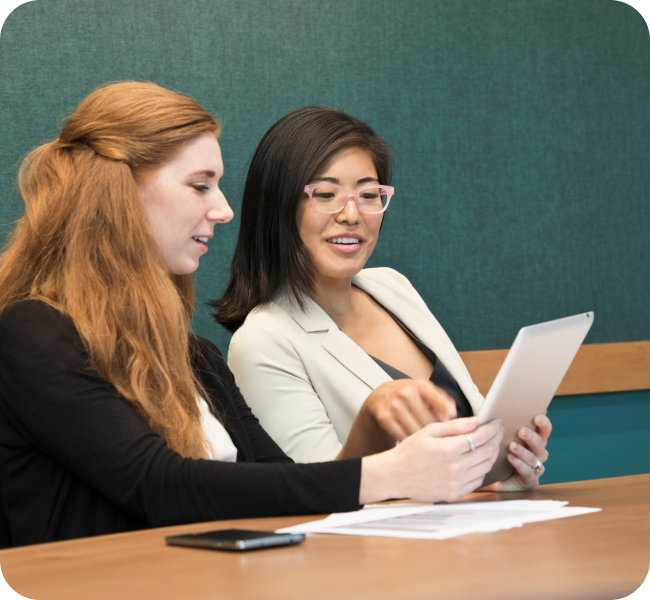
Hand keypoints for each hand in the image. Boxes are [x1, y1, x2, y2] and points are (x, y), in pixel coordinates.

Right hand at [359, 417, 503, 503]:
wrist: (395, 475)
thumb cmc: (409, 452)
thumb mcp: (428, 431)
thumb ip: (454, 425)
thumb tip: (476, 421)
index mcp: (447, 449)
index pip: (480, 437)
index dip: (492, 428)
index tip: (496, 423)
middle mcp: (454, 468)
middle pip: (487, 452)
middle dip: (495, 439)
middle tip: (497, 431)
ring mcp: (455, 483)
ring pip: (486, 467)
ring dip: (492, 453)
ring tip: (490, 444)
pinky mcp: (455, 494)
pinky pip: (478, 481)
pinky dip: (483, 468)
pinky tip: (479, 460)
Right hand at [362, 379, 456, 440]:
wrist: (380, 396)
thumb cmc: (408, 395)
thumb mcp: (425, 392)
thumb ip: (441, 402)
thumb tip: (453, 416)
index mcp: (419, 385)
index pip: (438, 401)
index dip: (447, 414)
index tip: (451, 422)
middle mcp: (405, 394)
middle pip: (429, 421)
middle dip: (436, 431)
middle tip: (440, 438)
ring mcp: (394, 406)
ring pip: (416, 431)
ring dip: (424, 439)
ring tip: (429, 442)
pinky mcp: (385, 418)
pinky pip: (403, 436)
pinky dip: (410, 441)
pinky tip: (414, 442)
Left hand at [484, 413, 551, 491]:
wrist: (492, 477)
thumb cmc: (498, 452)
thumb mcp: (501, 438)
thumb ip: (505, 426)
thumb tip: (500, 411)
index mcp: (535, 440)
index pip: (544, 430)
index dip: (543, 423)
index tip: (538, 416)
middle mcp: (538, 454)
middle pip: (540, 444)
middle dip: (532, 437)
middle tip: (521, 431)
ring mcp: (536, 468)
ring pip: (533, 458)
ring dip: (523, 451)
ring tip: (512, 446)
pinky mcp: (530, 481)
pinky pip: (528, 473)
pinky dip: (520, 465)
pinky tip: (511, 458)